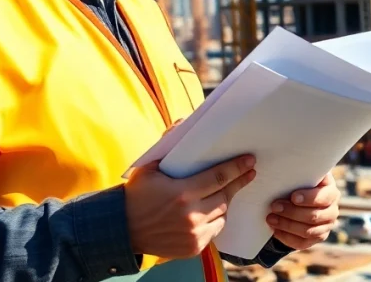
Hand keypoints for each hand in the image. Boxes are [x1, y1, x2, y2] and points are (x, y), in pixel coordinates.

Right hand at [124, 154, 256, 258]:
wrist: (121, 229)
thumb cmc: (136, 195)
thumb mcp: (148, 167)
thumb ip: (167, 145)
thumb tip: (182, 122)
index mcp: (182, 193)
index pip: (218, 178)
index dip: (236, 168)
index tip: (249, 161)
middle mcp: (191, 216)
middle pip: (225, 197)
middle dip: (238, 183)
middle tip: (249, 172)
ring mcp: (193, 235)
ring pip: (222, 216)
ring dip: (226, 202)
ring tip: (228, 191)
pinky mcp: (193, 248)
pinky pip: (213, 232)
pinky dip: (215, 220)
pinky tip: (213, 211)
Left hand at [267, 172, 340, 250]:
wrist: (301, 198)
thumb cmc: (301, 182)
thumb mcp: (303, 175)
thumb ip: (300, 172)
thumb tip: (284, 162)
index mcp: (330, 192)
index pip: (324, 197)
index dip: (309, 198)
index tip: (293, 197)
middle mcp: (332, 210)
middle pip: (314, 216)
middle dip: (292, 212)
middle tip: (274, 206)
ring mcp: (326, 226)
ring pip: (308, 231)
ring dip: (287, 225)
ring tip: (270, 218)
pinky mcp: (317, 238)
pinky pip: (303, 243)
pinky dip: (288, 238)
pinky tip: (275, 231)